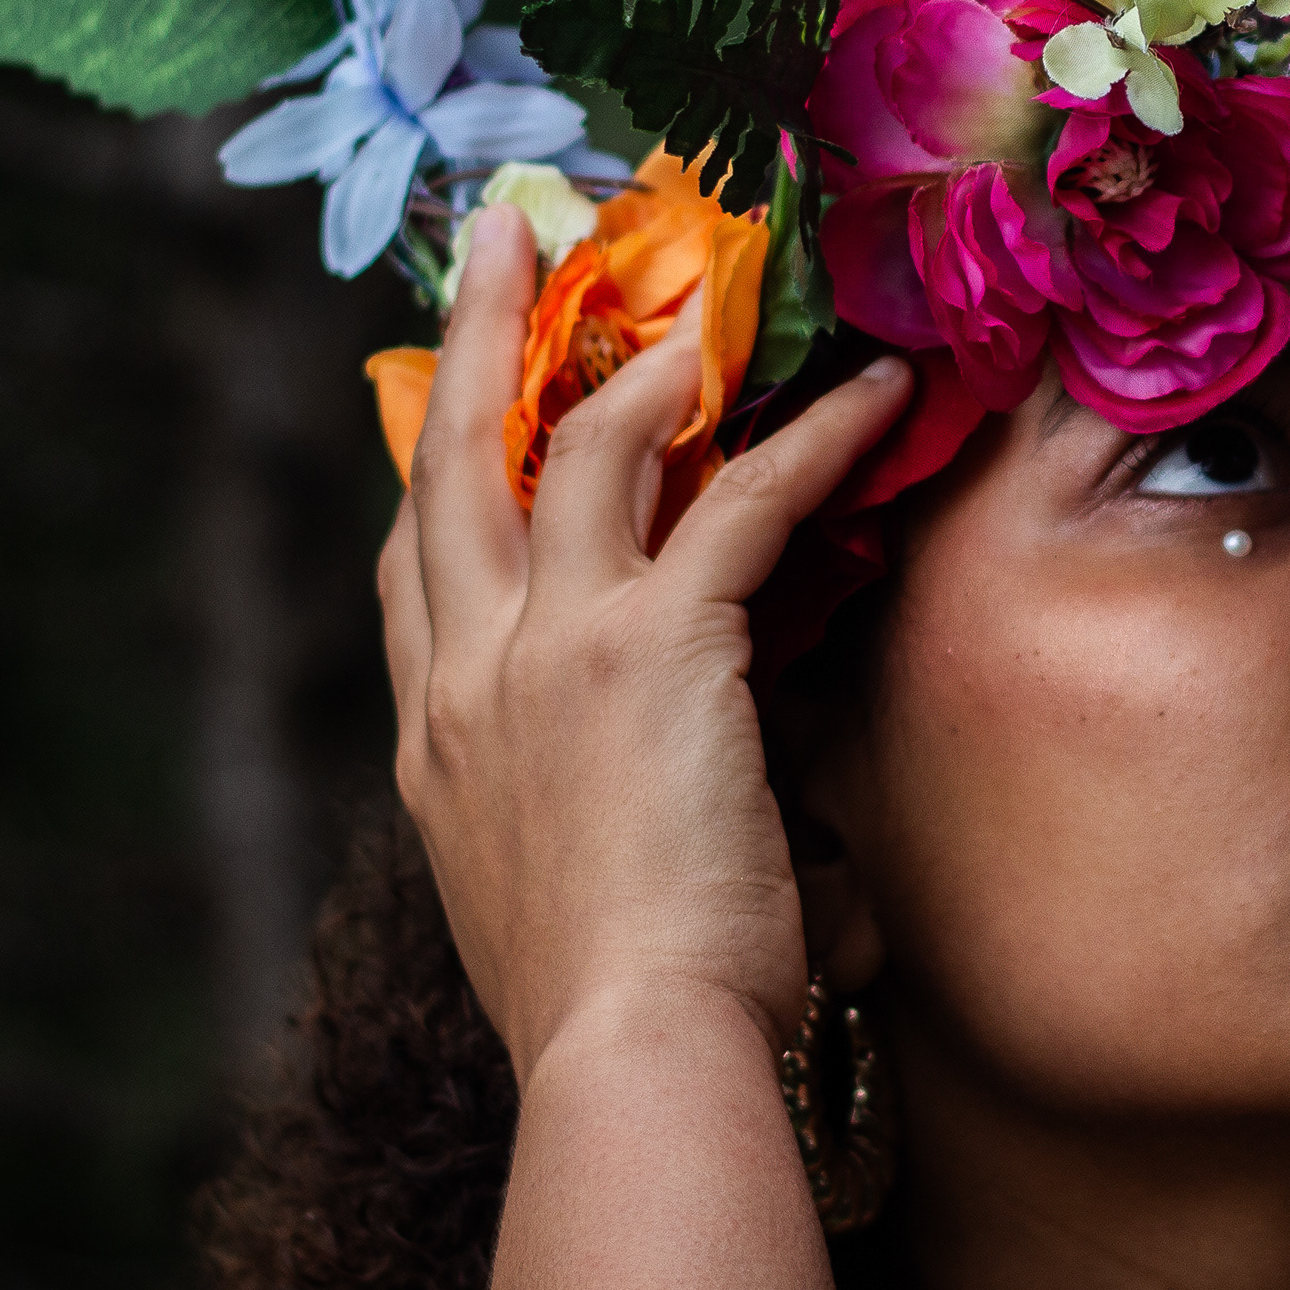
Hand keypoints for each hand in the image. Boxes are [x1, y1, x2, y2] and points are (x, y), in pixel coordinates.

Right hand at [376, 206, 918, 1079]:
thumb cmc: (622, 1026)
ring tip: (707, 294)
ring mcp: (547, 651)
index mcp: (434, 754)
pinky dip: (814, 437)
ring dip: (646, 350)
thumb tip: (696, 828)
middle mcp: (468, 683)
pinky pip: (743, 500)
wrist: (631, 1057)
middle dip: (474, 335)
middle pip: (453, 464)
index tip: (453, 412)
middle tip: (505, 233)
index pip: (413, 580)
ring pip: (585, 443)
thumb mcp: (562, 913)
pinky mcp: (653, 646)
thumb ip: (593, 832)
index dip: (438, 484)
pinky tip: (876, 395)